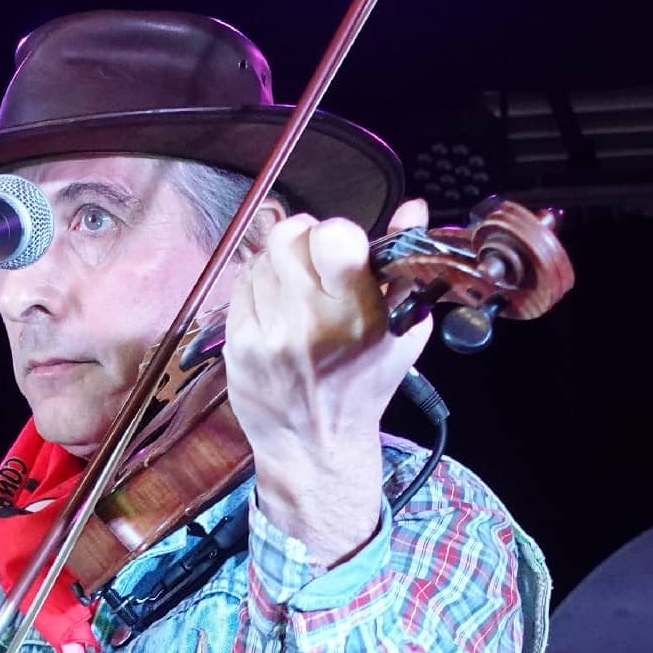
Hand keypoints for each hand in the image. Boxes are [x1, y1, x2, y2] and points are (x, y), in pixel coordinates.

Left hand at [222, 199, 432, 562]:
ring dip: (279, 262)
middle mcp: (311, 325)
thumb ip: (406, 266)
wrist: (316, 446)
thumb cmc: (364, 384)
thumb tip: (413, 207)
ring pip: (261, 257)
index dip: (333, 230)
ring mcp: (269, 335)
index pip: (333, 240)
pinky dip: (258, 284)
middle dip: (302, 237)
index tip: (339, 245)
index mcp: (360, 318)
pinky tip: (276, 307)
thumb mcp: (404, 329)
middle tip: (313, 258)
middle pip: (288, 237)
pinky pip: (241, 284)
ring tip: (297, 289)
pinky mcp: (238, 344)